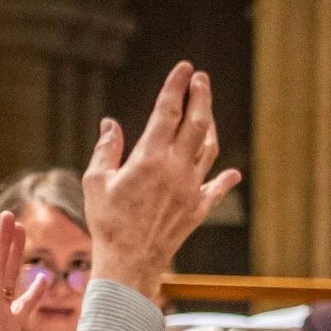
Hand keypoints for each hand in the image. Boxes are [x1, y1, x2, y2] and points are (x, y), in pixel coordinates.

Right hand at [85, 63, 240, 302]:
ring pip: (209, 150)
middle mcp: (176, 170)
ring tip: (207, 112)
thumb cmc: (107, 222)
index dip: (177, 86)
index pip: (168, 112)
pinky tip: (233, 172)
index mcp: (150, 158)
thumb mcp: (96, 181)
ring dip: (210, 127)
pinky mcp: (198, 209)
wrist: (130, 262)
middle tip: (201, 79)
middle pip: (197, 124)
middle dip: (201, 97)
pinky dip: (226, 179)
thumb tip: (111, 124)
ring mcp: (191, 189)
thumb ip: (106, 149)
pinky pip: (217, 189)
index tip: (185, 67)